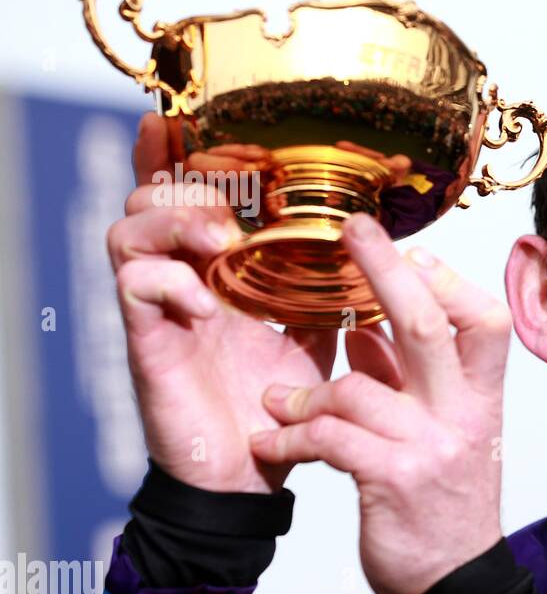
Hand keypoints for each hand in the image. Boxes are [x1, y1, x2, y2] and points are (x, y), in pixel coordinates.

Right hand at [112, 114, 336, 493]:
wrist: (250, 474)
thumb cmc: (275, 405)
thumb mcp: (313, 334)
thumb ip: (325, 291)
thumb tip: (373, 252)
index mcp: (216, 273)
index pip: (185, 197)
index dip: (173, 154)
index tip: (177, 119)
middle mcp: (180, 282)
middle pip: (146, 197)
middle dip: (182, 181)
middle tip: (225, 205)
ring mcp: (159, 310)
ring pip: (127, 230)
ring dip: (174, 221)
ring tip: (217, 243)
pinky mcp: (148, 343)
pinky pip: (133, 286)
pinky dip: (169, 281)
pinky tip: (206, 305)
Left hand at [249, 214, 511, 593]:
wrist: (457, 587)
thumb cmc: (445, 507)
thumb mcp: (444, 435)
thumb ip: (410, 381)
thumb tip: (369, 329)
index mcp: (482, 399)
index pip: (484, 321)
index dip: (448, 280)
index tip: (410, 254)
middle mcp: (463, 415)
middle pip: (428, 325)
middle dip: (385, 271)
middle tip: (351, 230)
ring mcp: (430, 447)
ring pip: (357, 387)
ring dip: (305, 389)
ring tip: (275, 402)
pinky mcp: (392, 481)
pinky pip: (328, 437)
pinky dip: (290, 435)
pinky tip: (270, 441)